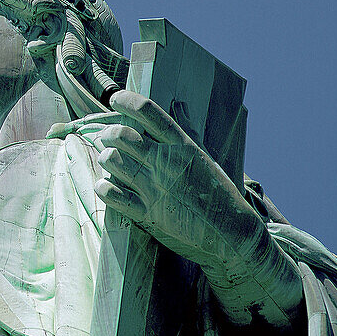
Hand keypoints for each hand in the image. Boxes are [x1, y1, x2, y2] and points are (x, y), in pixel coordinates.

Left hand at [82, 90, 302, 327]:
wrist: (232, 236)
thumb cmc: (220, 194)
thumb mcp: (206, 157)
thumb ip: (189, 131)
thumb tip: (178, 105)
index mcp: (182, 146)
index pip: (148, 112)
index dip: (126, 100)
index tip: (115, 99)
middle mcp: (166, 163)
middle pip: (122, 134)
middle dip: (109, 133)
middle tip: (108, 137)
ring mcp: (155, 189)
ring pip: (113, 160)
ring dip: (105, 157)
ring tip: (109, 159)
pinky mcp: (147, 214)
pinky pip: (112, 194)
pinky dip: (104, 187)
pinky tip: (107, 185)